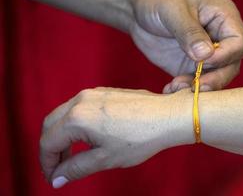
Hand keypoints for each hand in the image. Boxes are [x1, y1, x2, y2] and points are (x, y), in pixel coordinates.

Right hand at [40, 87, 192, 187]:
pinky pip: (78, 107)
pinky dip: (74, 124)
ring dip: (62, 136)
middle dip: (50, 148)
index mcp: (77, 118)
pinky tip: (86, 137)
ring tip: (72, 155)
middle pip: (50, 125)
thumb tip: (57, 178)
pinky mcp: (103, 92)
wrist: (167, 116)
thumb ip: (76, 168)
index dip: (46, 163)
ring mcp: (92, 93)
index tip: (53, 178)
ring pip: (63, 115)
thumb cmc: (141, 137)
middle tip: (59, 168)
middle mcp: (80, 101)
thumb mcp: (106, 158)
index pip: (48, 142)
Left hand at [130, 0, 242, 91]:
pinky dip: (183, 90)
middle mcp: (218, 39)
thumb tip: (205, 55)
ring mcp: (204, 56)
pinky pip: (193, 83)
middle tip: (197, 87)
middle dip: (215, 79)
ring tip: (176, 87)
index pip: (238, 43)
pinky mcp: (189, 67)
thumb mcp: (173, 10)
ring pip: (213, 79)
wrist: (140, 11)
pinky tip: (170, 89)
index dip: (226, 56)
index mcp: (223, 19)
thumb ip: (189, 31)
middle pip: (230, 66)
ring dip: (197, 88)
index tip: (204, 61)